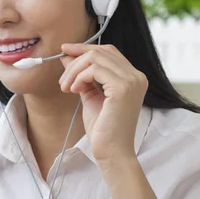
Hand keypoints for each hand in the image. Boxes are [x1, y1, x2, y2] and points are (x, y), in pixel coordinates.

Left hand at [58, 43, 147, 164]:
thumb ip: (82, 75)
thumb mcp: (90, 95)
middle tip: (62, 77)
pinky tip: (74, 90)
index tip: (65, 50)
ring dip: (74, 70)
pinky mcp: (123, 87)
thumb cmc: (103, 128)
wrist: (111, 152)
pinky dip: (79, 77)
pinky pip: (93, 70)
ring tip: (66, 87)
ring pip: (94, 58)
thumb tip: (67, 56)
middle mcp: (136, 76)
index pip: (108, 51)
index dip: (85, 48)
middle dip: (76, 59)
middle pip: (100, 51)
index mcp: (132, 77)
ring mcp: (132, 80)